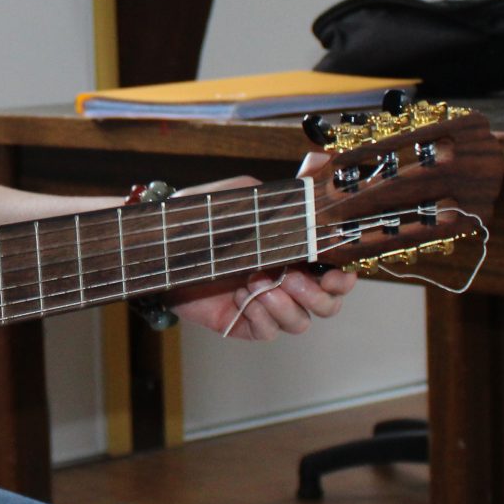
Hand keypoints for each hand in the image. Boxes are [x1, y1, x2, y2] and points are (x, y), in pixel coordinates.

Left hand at [163, 175, 357, 337]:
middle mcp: (286, 283)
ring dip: (286, 304)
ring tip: (258, 282)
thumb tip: (316, 171)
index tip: (334, 271)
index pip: (336, 275)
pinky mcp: (242, 323)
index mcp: (294, 254)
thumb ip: (279, 193)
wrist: (160, 244)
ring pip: (300, 323)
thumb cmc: (202, 217)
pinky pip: (267, 332)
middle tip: (292, 278)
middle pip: (327, 306)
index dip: (343, 278)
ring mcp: (265, 306)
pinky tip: (245, 295)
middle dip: (318, 296)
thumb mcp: (244, 196)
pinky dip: (263, 315)